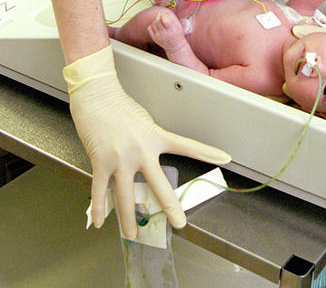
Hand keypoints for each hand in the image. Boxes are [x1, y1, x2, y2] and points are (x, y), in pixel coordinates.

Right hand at [64, 45, 229, 238]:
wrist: (96, 94)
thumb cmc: (119, 105)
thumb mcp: (143, 122)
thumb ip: (148, 143)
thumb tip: (145, 164)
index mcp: (155, 137)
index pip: (187, 146)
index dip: (207, 153)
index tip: (225, 158)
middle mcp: (141, 150)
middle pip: (159, 185)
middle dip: (170, 208)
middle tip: (180, 223)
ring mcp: (121, 159)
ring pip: (127, 197)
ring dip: (129, 220)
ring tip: (133, 234)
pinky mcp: (101, 162)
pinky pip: (101, 191)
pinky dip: (100, 209)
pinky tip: (101, 222)